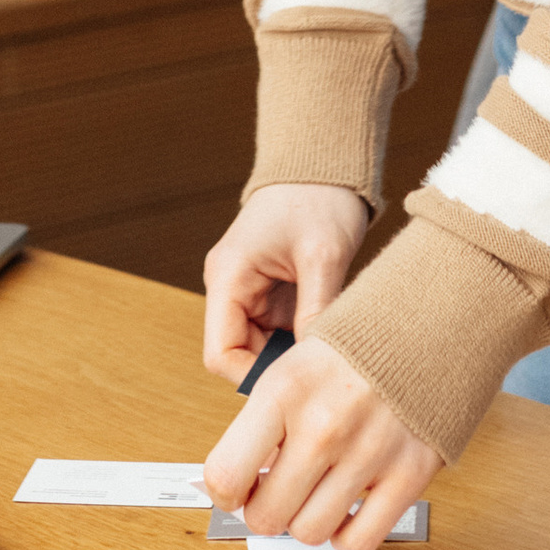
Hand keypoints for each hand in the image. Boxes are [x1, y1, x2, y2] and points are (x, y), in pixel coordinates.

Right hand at [202, 184, 369, 384]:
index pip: (220, 353)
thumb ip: (317, 310)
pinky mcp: (269, 295)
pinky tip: (328, 341)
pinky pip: (278, 335)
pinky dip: (300, 344)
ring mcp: (248, 293)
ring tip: (329, 356)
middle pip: (239, 356)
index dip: (252, 378)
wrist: (324, 166)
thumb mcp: (324, 256)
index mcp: (228, 277)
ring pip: (260, 350)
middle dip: (276, 371)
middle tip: (320, 376)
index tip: (296, 383)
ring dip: (290, 358)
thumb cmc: (319, 199)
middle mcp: (230, 289)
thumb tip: (317, 368)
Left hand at [202, 335, 442, 549]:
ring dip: (306, 522)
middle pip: (267, 516)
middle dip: (265, 512)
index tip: (236, 491)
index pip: (225, 474)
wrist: (425, 325)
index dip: (225, 494)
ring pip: (309, 533)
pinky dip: (348, 535)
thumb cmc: (351, 350)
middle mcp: (323, 425)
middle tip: (277, 496)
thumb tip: (234, 486)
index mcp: (283, 390)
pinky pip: (360, 540)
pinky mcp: (410, 474)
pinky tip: (347, 509)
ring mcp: (368, 452)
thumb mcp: (291, 368)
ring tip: (315, 495)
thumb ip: (262, 425)